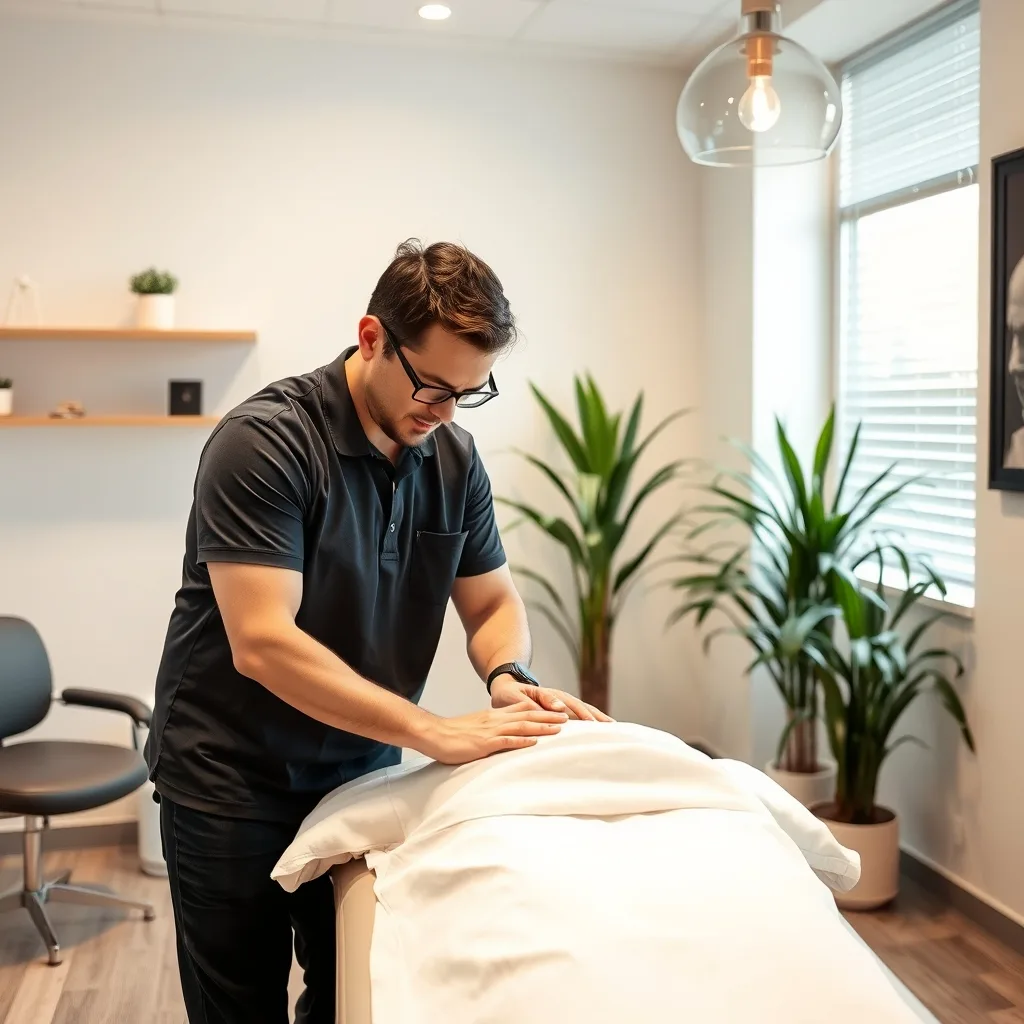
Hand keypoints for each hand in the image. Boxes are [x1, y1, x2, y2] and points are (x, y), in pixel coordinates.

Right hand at [417, 702, 568, 764]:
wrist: (432, 734)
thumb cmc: (452, 735)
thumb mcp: (476, 728)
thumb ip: (491, 730)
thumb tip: (504, 736)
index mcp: (494, 716)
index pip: (522, 710)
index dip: (541, 710)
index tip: (557, 711)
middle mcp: (495, 720)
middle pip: (527, 716)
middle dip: (548, 717)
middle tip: (567, 717)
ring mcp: (490, 731)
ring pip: (522, 726)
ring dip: (542, 727)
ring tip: (559, 728)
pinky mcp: (484, 743)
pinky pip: (506, 741)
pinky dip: (522, 741)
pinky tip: (534, 742)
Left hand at [490, 676, 613, 721]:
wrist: (504, 690)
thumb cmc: (510, 695)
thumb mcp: (518, 697)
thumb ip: (538, 702)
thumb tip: (560, 709)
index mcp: (549, 695)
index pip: (570, 705)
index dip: (581, 714)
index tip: (592, 723)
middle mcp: (559, 699)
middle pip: (581, 706)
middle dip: (596, 716)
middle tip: (612, 727)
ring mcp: (561, 705)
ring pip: (583, 710)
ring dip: (597, 717)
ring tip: (613, 727)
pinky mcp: (560, 712)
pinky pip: (578, 716)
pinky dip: (589, 721)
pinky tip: (599, 729)